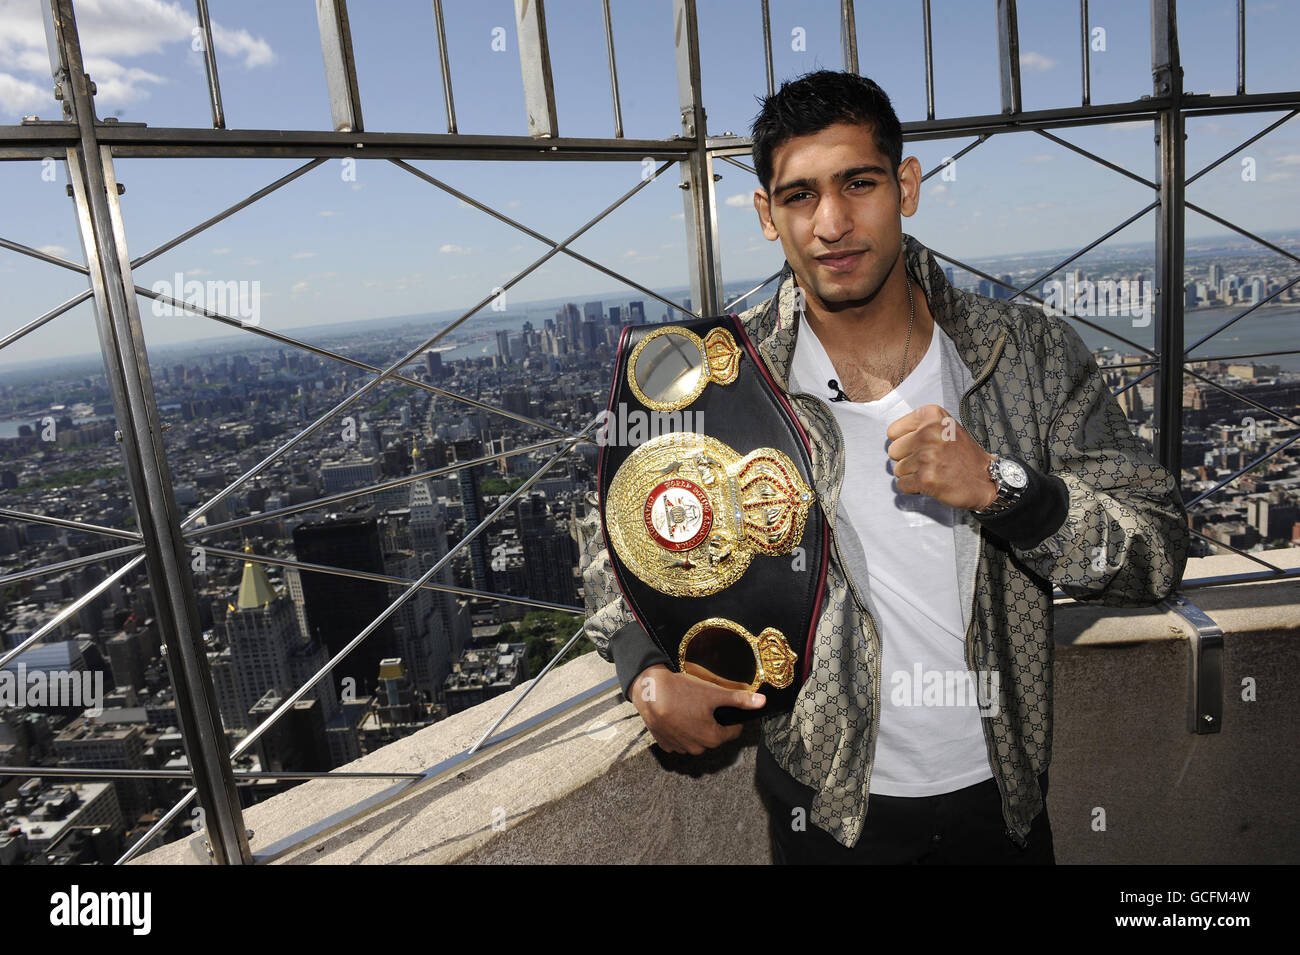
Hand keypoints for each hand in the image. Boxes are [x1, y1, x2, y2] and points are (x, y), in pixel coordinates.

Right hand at [628, 664, 765, 754]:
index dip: (732, 717)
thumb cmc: (682, 692)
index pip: (733, 731)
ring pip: (697, 738)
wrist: (649, 692)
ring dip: (697, 727)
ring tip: (689, 708)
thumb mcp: (713, 693)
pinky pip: (680, 739)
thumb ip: (739, 699)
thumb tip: (763, 702)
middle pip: (715, 736)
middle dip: (714, 722)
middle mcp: (697, 748)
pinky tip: (677, 715)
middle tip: (705, 704)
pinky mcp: (665, 744)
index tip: (725, 705)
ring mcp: (679, 748)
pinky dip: (681, 730)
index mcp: (712, 738)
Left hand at [885, 404, 997, 510]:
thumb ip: (919, 427)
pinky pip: (901, 484)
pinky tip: (931, 482)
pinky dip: (913, 487)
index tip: (922, 446)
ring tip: (932, 471)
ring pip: (897, 469)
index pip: (893, 432)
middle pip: (893, 451)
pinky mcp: (926, 478)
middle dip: (907, 459)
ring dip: (912, 474)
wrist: (985, 479)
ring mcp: (927, 456)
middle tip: (928, 461)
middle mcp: (929, 432)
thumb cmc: (962, 454)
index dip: (905, 442)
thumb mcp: (944, 427)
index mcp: (931, 415)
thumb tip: (892, 438)